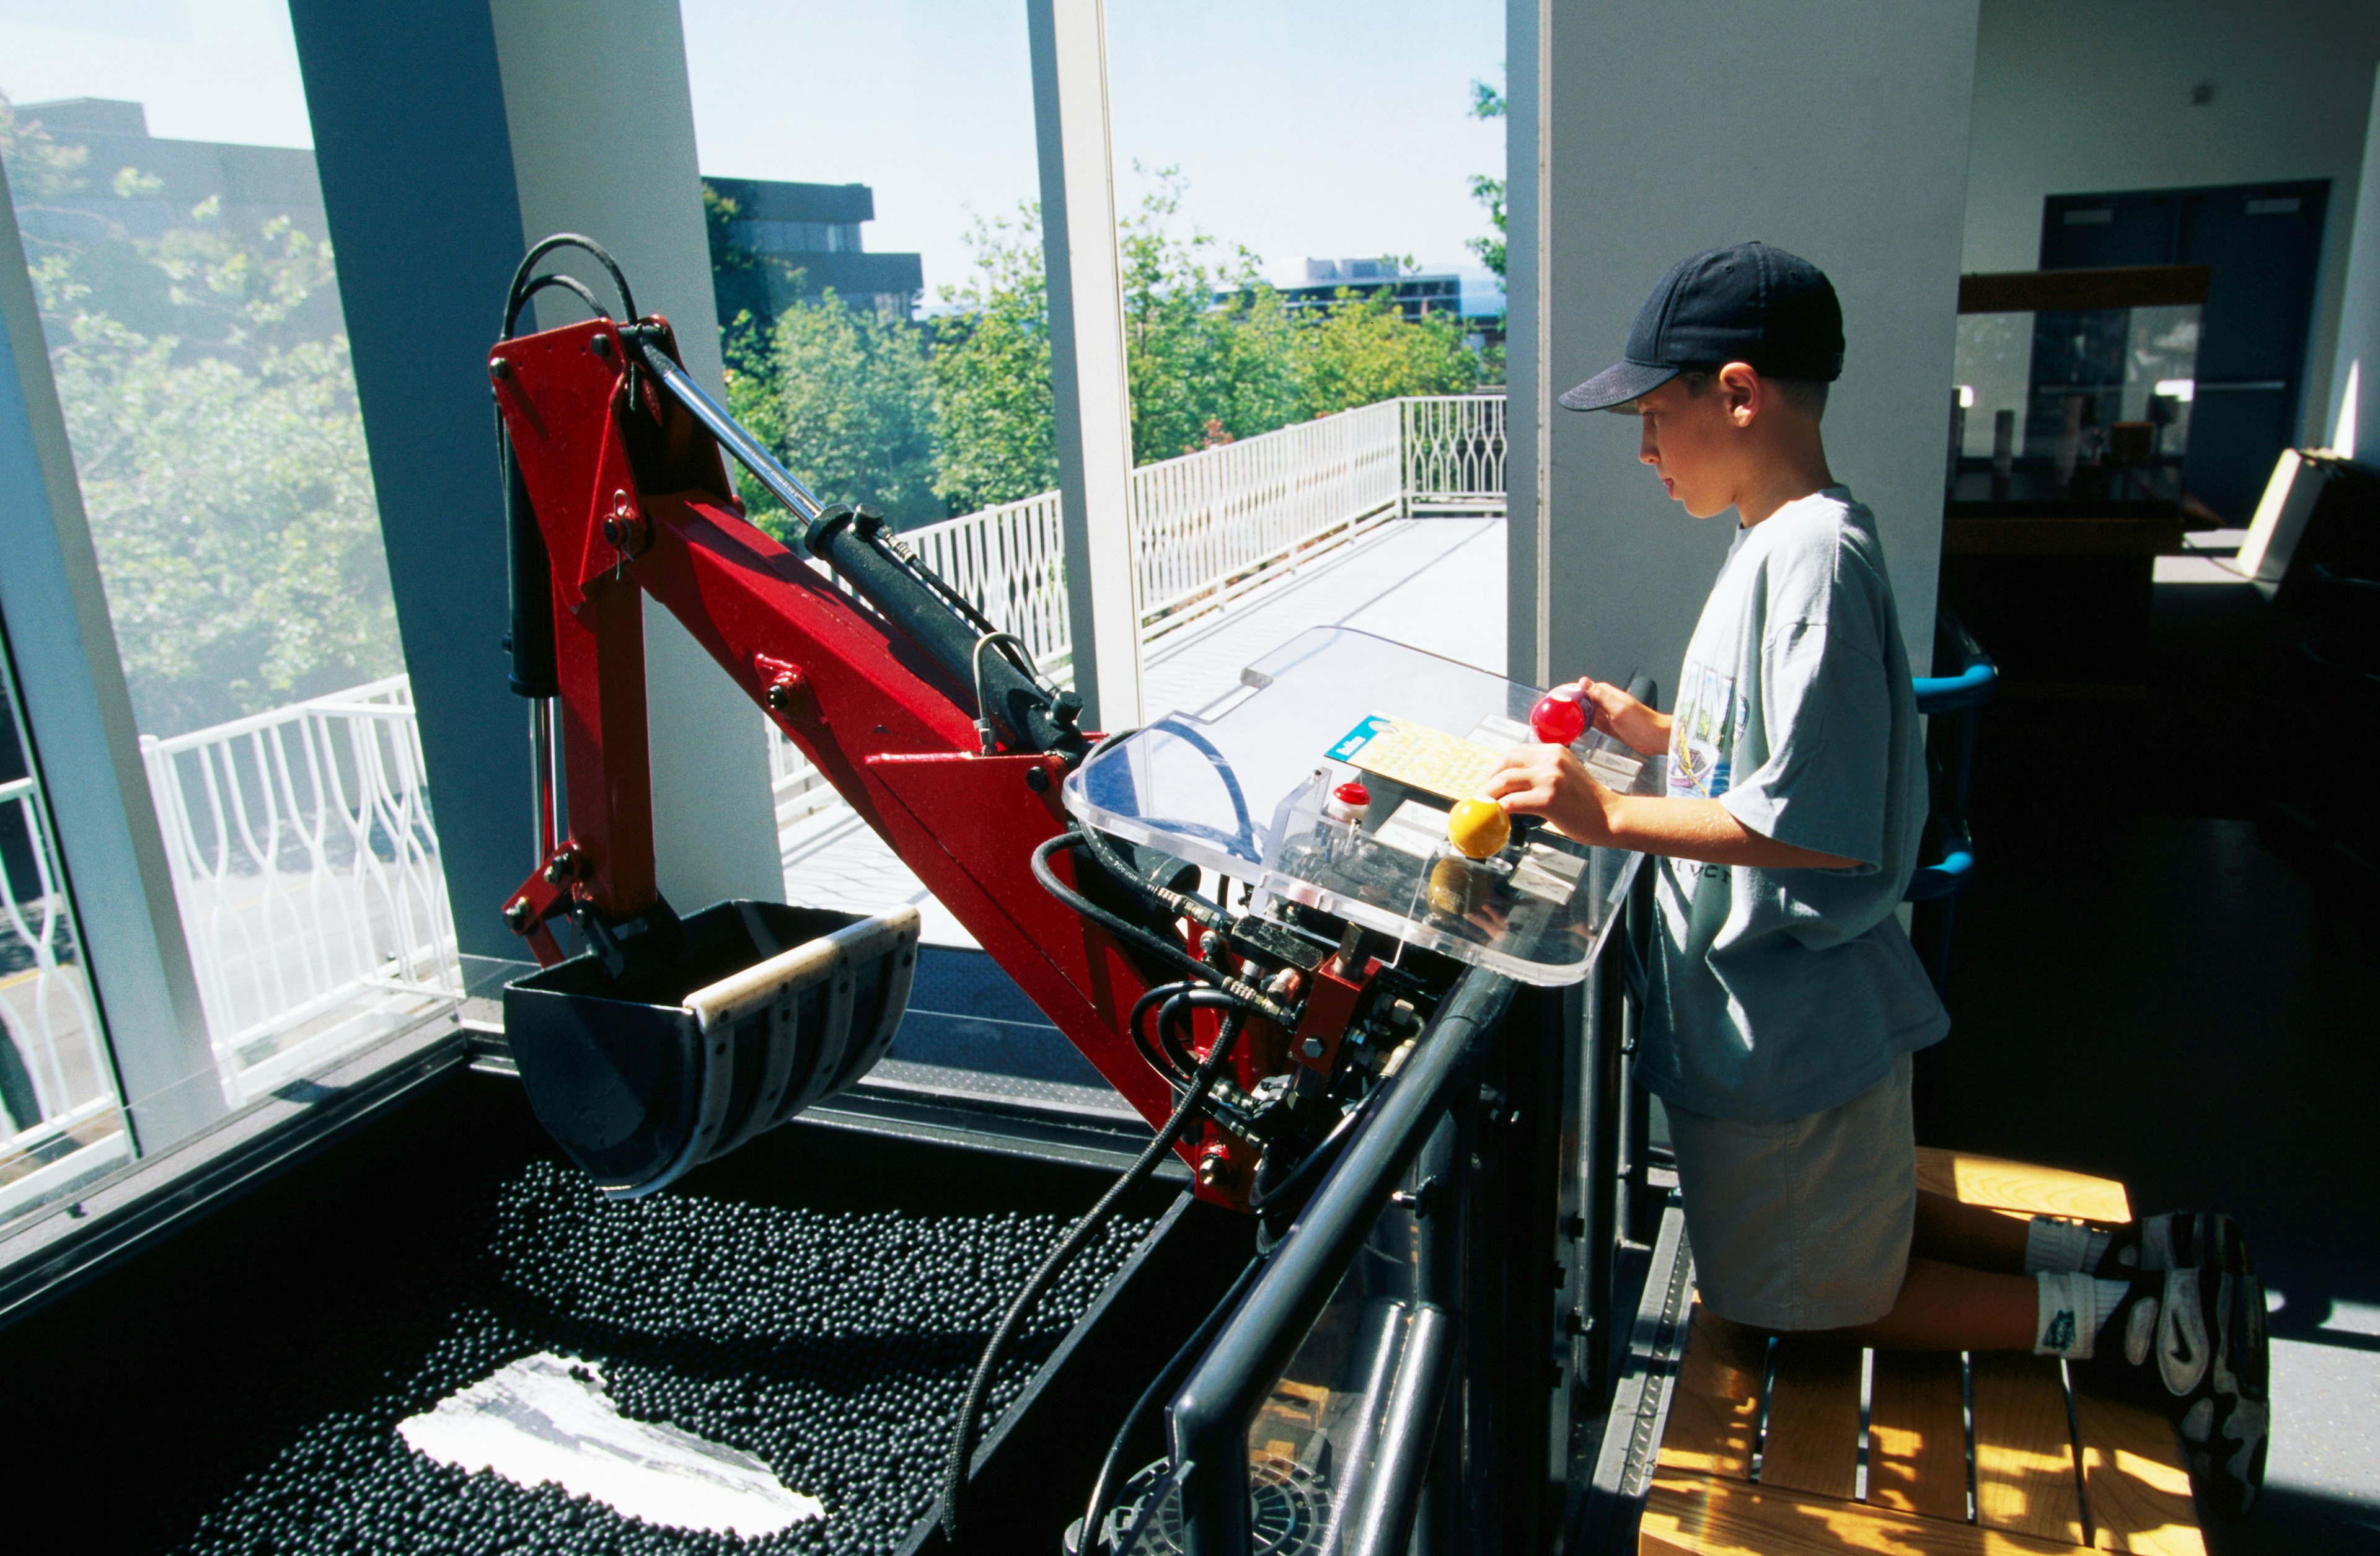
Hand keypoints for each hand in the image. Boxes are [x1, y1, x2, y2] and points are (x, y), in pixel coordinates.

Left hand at [1485, 743, 1616, 846]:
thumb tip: (1514, 779)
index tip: (1494, 780)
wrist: (1610, 817)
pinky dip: (1501, 809)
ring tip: (1491, 805)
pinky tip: (1501, 816)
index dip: (1499, 766)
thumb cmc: (1588, 801)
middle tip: (1488, 793)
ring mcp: (1550, 778)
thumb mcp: (1566, 773)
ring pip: (1505, 780)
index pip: (1516, 751)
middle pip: (1506, 762)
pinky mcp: (1548, 799)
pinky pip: (1512, 801)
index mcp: (1555, 751)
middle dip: (1491, 778)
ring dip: (1492, 794)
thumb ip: (1544, 770)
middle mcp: (1551, 760)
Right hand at [1563, 679, 1668, 756]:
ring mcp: (1606, 714)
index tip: (1554, 696)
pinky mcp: (1608, 726)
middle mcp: (1605, 702)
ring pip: (1583, 712)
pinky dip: (1581, 725)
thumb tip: (1584, 681)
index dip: (1567, 692)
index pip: (1581, 688)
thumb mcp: (1618, 708)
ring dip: (1573, 715)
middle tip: (1551, 711)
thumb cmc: (1643, 723)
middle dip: (1567, 704)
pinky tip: (1574, 729)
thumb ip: (1600, 695)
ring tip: (1558, 720)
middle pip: (1580, 700)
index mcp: (1606, 694)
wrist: (1656, 738)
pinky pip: (1590, 723)